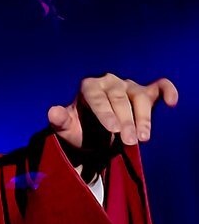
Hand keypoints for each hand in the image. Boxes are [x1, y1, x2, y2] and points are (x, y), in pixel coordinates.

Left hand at [47, 73, 178, 151]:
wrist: (95, 135)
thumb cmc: (80, 130)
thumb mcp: (67, 129)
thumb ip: (59, 121)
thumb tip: (52, 113)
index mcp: (89, 86)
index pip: (97, 97)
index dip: (105, 113)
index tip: (113, 130)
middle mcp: (110, 82)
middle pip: (119, 98)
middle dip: (126, 121)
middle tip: (129, 142)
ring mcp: (129, 86)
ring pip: (139, 96)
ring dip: (144, 118)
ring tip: (143, 139)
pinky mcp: (146, 92)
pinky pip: (159, 87)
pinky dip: (167, 91)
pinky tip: (171, 102)